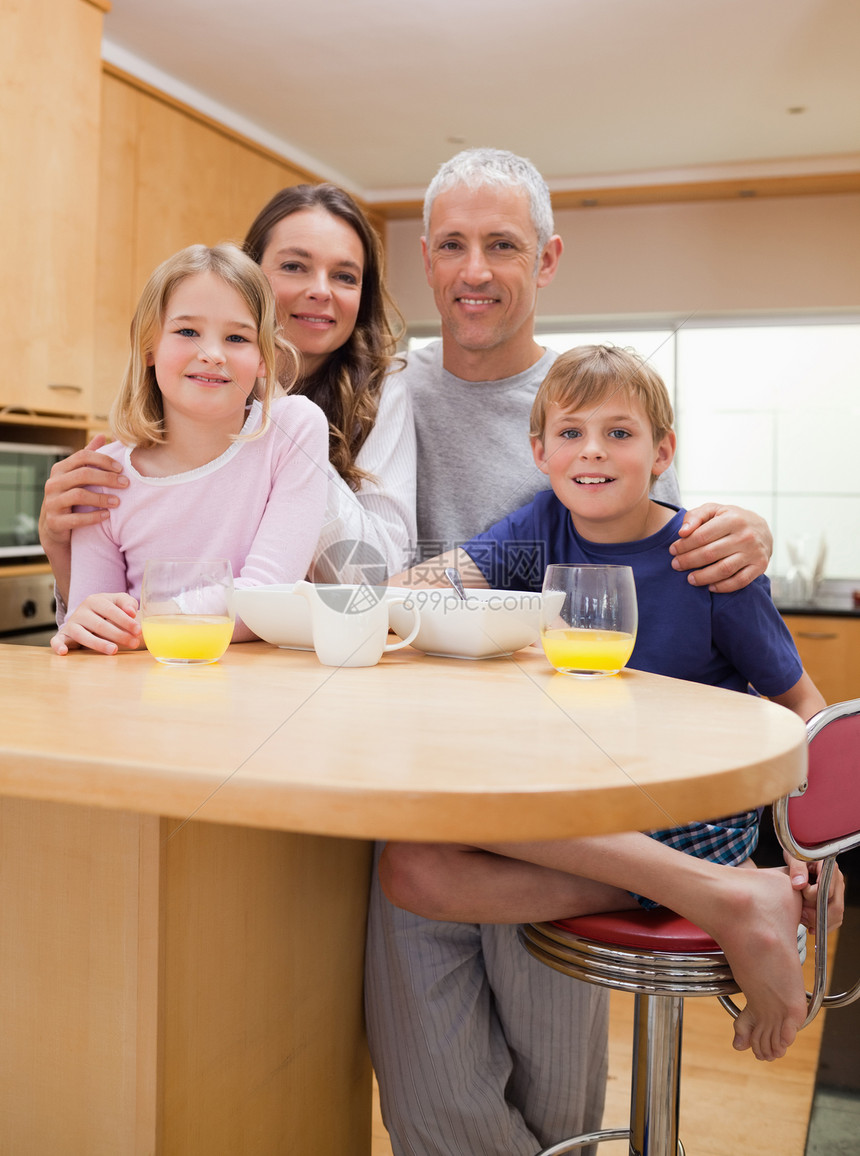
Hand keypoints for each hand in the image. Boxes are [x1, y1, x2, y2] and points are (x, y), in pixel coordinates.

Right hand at [39, 435, 127, 549]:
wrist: (55, 527)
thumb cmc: (71, 496)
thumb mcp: (77, 476)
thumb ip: (88, 457)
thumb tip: (102, 435)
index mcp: (60, 469)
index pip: (82, 456)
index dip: (103, 460)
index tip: (121, 468)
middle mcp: (53, 483)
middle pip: (82, 474)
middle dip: (107, 478)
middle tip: (125, 483)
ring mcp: (52, 502)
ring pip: (78, 495)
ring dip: (101, 498)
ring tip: (118, 502)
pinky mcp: (54, 521)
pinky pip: (76, 518)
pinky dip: (93, 517)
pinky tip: (107, 516)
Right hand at [51, 593, 141, 655]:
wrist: (88, 616)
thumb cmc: (108, 610)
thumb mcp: (118, 602)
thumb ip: (127, 603)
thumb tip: (131, 612)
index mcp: (95, 600)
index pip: (111, 610)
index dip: (126, 620)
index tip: (138, 629)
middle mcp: (81, 611)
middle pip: (100, 625)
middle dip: (119, 635)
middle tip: (134, 643)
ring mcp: (71, 623)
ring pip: (83, 635)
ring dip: (99, 643)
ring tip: (114, 650)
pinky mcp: (63, 635)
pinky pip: (57, 640)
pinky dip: (58, 645)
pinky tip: (64, 652)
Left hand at [669, 503, 772, 592]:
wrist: (761, 528)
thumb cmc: (730, 519)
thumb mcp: (713, 510)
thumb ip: (695, 517)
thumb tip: (682, 532)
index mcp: (732, 519)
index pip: (702, 536)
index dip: (684, 545)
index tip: (673, 550)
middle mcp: (745, 536)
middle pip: (710, 554)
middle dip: (688, 561)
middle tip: (676, 565)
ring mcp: (754, 552)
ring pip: (724, 570)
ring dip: (703, 577)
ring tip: (689, 579)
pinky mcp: (760, 566)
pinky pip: (739, 581)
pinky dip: (723, 587)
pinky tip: (709, 586)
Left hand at [785, 856, 844, 933]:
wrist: (798, 857)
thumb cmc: (796, 855)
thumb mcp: (794, 857)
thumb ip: (796, 868)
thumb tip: (800, 884)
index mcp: (829, 868)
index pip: (827, 891)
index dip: (812, 897)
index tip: (799, 895)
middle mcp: (837, 880)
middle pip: (835, 906)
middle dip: (817, 914)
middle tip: (800, 914)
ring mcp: (837, 891)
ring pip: (837, 915)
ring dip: (820, 921)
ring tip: (803, 919)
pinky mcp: (834, 900)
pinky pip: (834, 918)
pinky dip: (823, 925)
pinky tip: (810, 927)